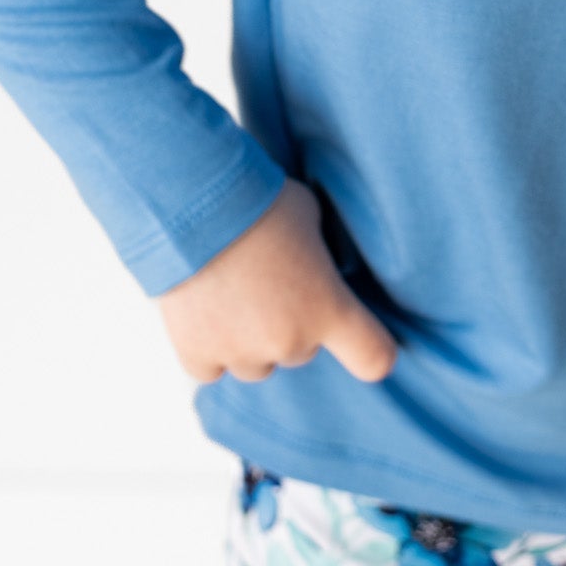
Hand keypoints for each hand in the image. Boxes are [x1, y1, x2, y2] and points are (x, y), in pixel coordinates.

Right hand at [158, 176, 399, 384]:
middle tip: (269, 279)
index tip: (360, 337)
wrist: (192, 201)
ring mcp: (242, 355)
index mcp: (329, 308)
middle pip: (301, 349)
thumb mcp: (311, 216)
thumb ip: (319, 254)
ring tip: (232, 290)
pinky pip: (211, 367)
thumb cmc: (259, 198)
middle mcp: (290, 342)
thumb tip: (316, 263)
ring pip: (256, 364)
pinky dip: (208, 346)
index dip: (373, 350)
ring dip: (250, 339)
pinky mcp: (197, 357)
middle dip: (290, 322)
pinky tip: (204, 307)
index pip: (373, 357)